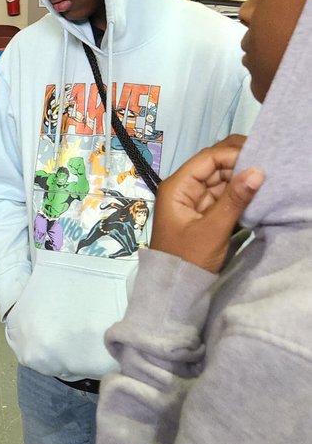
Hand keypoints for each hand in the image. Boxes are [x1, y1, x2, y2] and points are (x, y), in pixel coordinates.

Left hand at [150, 135, 263, 272]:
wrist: (175, 288)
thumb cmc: (188, 258)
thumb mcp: (213, 230)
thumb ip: (235, 200)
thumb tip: (258, 171)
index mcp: (178, 186)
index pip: (208, 158)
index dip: (233, 155)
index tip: (261, 159)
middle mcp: (184, 188)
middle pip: (214, 166)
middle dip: (240, 164)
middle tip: (268, 166)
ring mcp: (194, 201)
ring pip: (221, 180)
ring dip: (241, 179)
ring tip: (267, 179)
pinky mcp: (204, 213)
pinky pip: (223, 196)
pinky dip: (238, 195)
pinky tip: (257, 194)